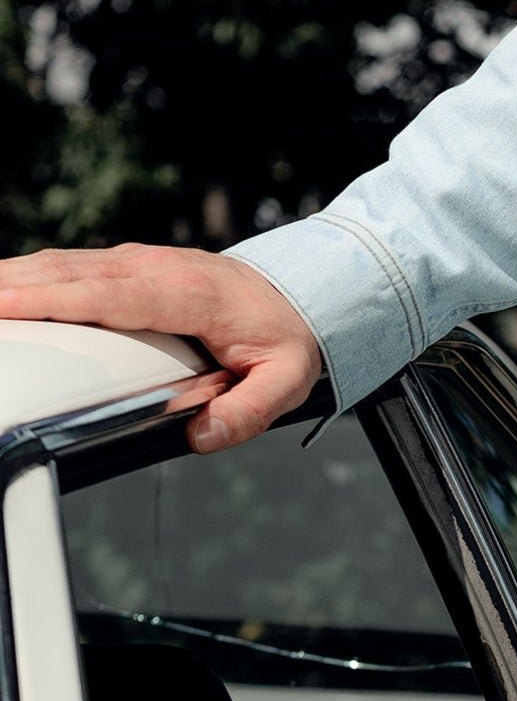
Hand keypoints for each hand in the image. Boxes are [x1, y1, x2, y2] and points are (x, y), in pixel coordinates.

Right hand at [0, 245, 321, 452]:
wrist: (303, 291)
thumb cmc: (288, 336)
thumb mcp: (287, 382)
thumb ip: (248, 413)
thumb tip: (202, 437)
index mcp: (189, 294)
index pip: (108, 295)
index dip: (54, 298)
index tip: (6, 304)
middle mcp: (156, 269)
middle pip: (70, 273)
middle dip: (14, 286)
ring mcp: (139, 263)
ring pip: (63, 264)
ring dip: (15, 278)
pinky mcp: (129, 266)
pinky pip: (71, 267)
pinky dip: (33, 277)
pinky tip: (6, 291)